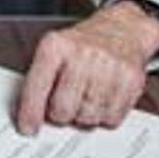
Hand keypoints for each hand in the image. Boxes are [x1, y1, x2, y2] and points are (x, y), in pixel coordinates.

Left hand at [15, 0, 158, 134]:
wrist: (121, 29)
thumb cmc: (82, 45)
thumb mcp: (52, 50)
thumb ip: (38, 80)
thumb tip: (27, 114)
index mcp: (56, 46)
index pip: (37, 87)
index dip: (30, 113)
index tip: (27, 127)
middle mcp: (83, 55)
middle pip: (63, 109)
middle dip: (59, 114)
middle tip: (62, 105)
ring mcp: (109, 68)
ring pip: (88, 117)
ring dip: (82, 115)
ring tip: (84, 96)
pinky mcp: (131, 81)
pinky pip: (111, 118)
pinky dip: (103, 115)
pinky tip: (102, 98)